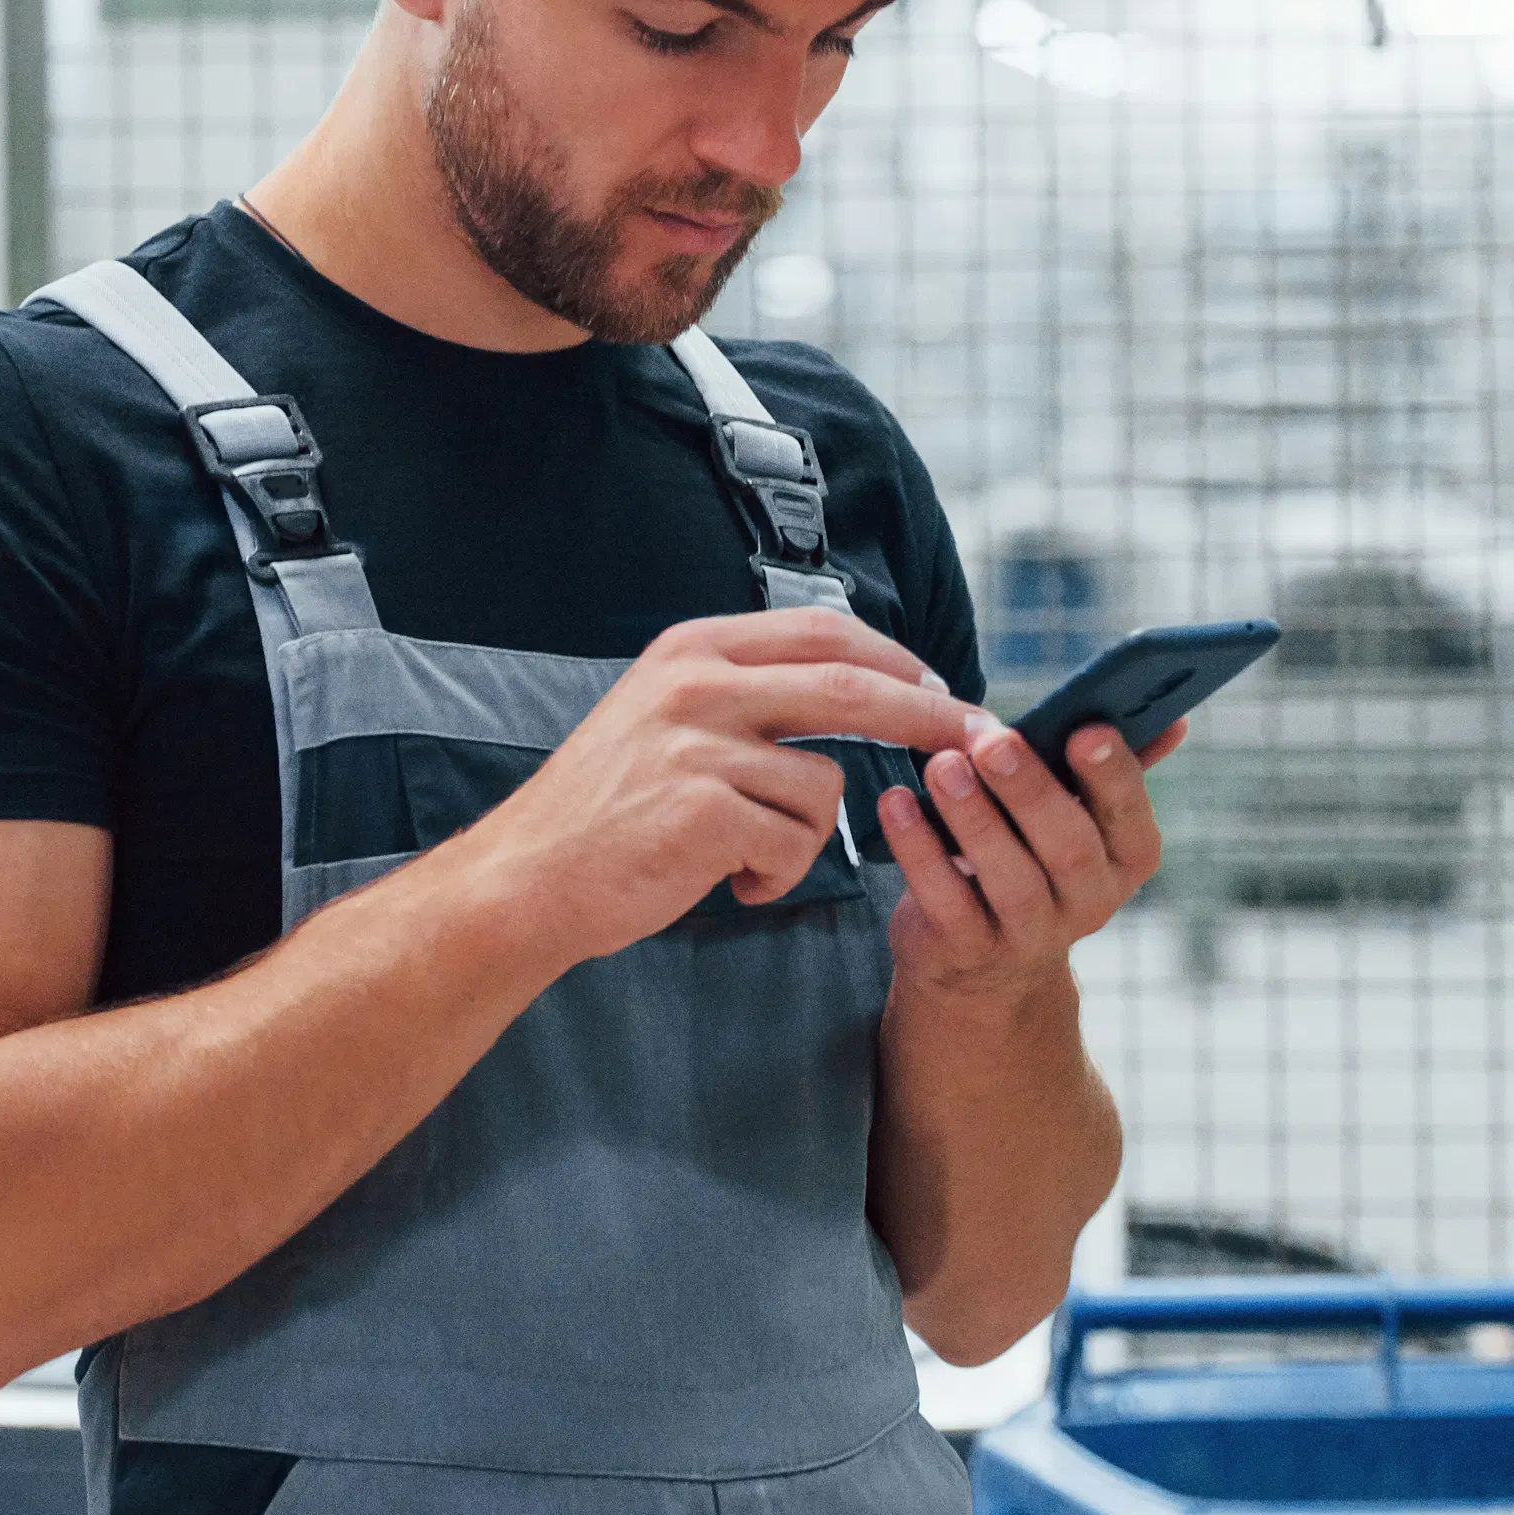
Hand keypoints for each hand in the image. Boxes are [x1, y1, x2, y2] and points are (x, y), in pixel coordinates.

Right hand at [470, 609, 992, 968]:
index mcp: (693, 648)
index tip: (942, 687)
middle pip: (854, 686)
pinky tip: (726, 884)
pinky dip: (773, 875)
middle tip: (985, 738)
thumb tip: (850, 678)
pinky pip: (792, 843)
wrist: (529, 879)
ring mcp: (699, 744)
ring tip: (743, 860)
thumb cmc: (605, 812)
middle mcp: (697, 683)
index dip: (897, 658)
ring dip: (803, 839)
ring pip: (825, 786)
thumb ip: (742, 689)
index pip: (825, 631)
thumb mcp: (664, 714)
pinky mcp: (704, 810)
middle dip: (931, 714)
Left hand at [874, 719, 1176, 1001]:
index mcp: (1124, 858)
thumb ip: (1112, 767)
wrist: (983, 963)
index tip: (1086, 729)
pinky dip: (918, 850)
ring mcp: (1029, 934)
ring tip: (942, 765)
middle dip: (1030, 789)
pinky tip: (896, 803)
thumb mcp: (1077, 818)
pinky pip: (945, 900)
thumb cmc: (1032, 857)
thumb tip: (1173, 716)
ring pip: (1009, 878)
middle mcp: (1088, 902)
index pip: (1131, 818)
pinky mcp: (968, 950)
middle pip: (1068, 848)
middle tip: (991, 740)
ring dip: (973, 817)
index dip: (1114, 776)